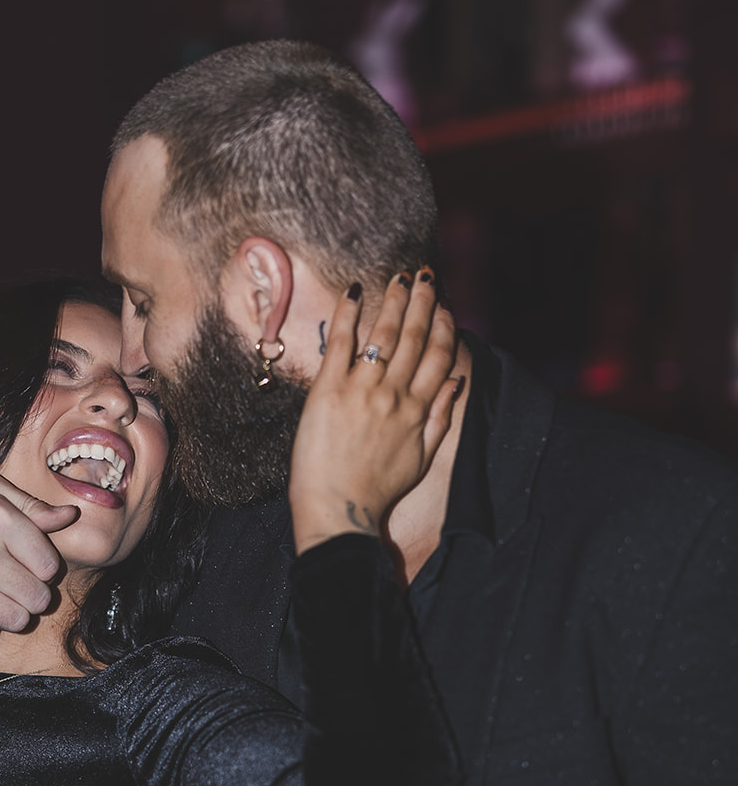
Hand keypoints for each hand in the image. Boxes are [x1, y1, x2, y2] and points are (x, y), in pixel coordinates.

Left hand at [288, 271, 459, 554]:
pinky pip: (340, 342)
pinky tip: (354, 290)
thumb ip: (442, 417)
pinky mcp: (329, 390)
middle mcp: (395, 394)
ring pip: (383, 333)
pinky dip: (347, 313)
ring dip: (394, 299)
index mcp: (419, 410)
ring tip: (399, 276)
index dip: (443, 324)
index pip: (439, 355)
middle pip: (414, 336)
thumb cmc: (378, 489)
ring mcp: (362, 390)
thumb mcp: (423, 458)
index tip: (444, 304)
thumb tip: (457, 381)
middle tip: (425, 275)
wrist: (339, 511)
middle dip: (422, 300)